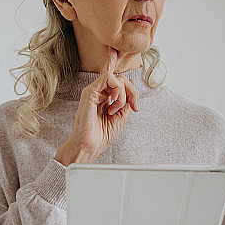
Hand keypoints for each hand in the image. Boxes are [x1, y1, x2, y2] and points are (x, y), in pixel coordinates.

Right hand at [54, 47, 139, 164]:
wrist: (89, 147)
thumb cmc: (100, 136)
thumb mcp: (121, 116)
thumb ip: (126, 100)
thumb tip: (131, 84)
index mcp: (104, 98)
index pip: (116, 81)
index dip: (129, 85)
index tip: (135, 104)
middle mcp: (98, 92)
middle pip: (121, 78)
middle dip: (133, 92)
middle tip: (134, 106)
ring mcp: (93, 91)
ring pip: (116, 77)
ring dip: (123, 93)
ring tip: (116, 109)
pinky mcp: (90, 92)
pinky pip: (108, 78)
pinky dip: (117, 90)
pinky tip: (113, 103)